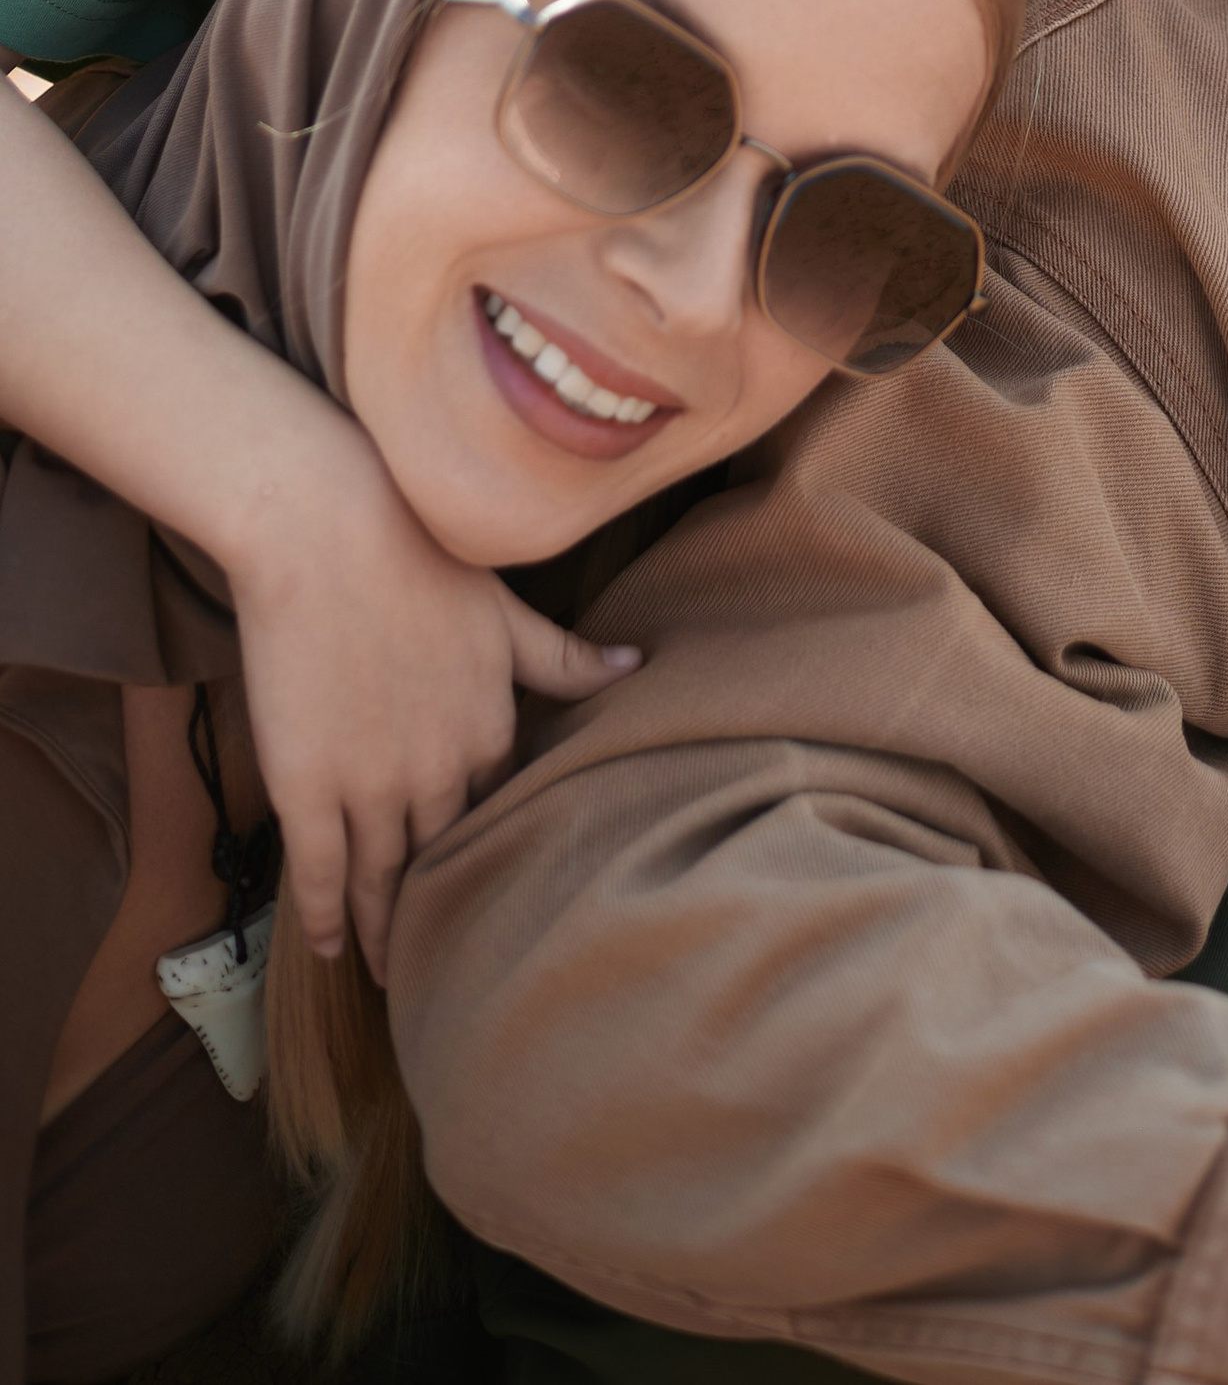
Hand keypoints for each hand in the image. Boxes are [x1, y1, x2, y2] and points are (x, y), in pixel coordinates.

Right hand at [227, 410, 636, 978]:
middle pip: (443, 858)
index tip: (494, 887)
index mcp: (489, 731)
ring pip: (382, 879)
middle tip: (445, 957)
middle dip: (442, 907)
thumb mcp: (507, 612)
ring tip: (390, 975)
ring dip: (386, 931)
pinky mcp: (308, 787)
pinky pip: (319, 874)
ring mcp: (370, 786)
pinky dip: (325, 918)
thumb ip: (564, 658)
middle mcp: (438, 772)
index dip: (492, 851)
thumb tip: (637, 666)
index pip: (497, 810)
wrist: (327, 534)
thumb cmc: (420, 557)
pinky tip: (331, 951)